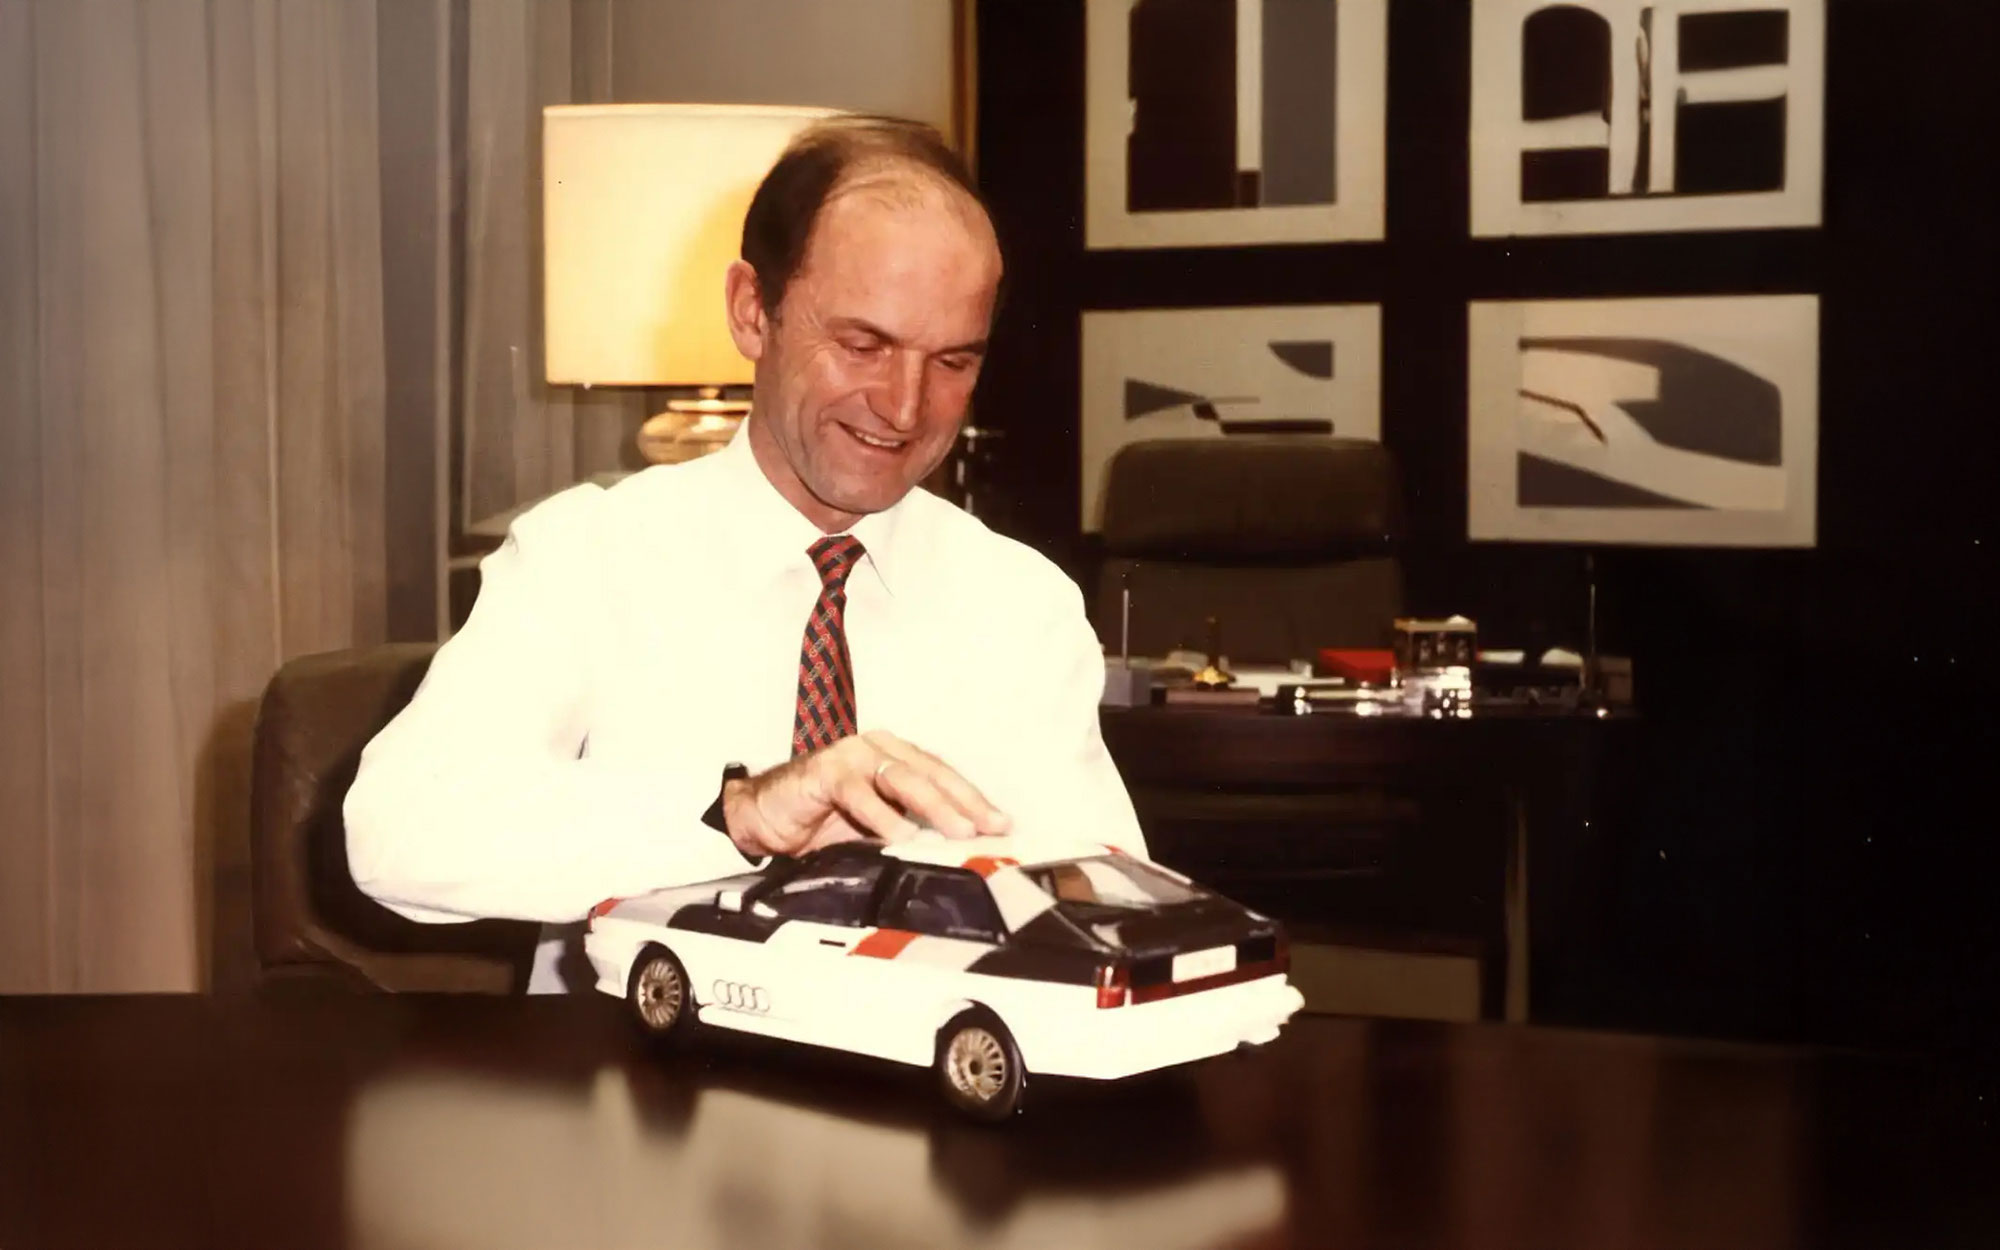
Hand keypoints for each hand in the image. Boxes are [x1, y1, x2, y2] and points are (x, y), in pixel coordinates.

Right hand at [721, 730, 1010, 857]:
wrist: (762, 817)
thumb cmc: (820, 822)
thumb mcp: (873, 831)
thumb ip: (909, 833)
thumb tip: (956, 856)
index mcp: (896, 758)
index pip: (944, 776)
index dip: (974, 800)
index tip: (1002, 825)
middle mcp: (878, 749)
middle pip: (932, 773)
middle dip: (964, 803)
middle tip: (988, 828)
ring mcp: (852, 755)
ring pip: (903, 778)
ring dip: (934, 806)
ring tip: (958, 831)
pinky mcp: (826, 770)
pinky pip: (859, 792)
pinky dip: (882, 816)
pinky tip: (901, 836)